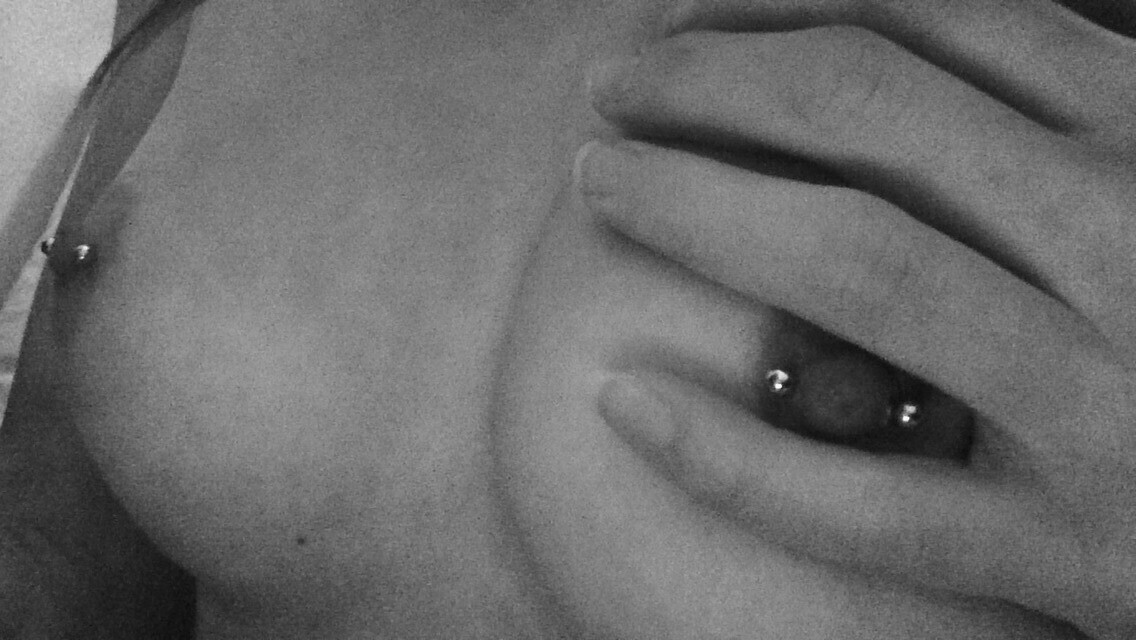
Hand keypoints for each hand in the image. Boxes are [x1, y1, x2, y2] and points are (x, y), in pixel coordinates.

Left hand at [574, 2, 1135, 637]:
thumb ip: (1043, 117)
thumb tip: (860, 38)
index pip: (936, 18)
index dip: (776, 6)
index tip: (683, 20)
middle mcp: (1131, 240)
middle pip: (869, 107)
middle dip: (709, 78)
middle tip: (610, 88)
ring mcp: (1101, 401)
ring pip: (857, 265)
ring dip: (690, 205)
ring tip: (596, 180)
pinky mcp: (1065, 548)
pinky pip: (865, 504)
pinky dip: (726, 455)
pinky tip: (621, 402)